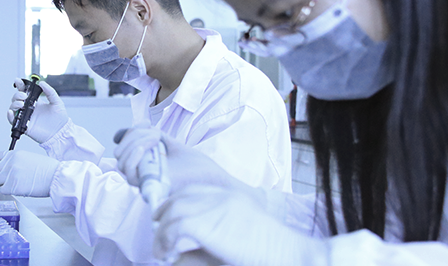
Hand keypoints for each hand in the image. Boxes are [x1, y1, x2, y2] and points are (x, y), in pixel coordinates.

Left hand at [0, 150, 58, 196]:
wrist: (55, 176)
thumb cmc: (48, 169)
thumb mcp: (29, 157)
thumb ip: (16, 161)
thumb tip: (8, 167)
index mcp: (14, 154)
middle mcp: (10, 162)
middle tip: (7, 178)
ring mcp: (9, 174)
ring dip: (3, 184)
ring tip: (14, 184)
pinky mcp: (11, 186)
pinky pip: (2, 190)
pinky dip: (7, 191)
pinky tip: (16, 189)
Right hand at [7, 79, 68, 143]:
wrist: (60, 132)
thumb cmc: (59, 118)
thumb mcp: (56, 102)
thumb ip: (50, 91)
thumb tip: (42, 83)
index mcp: (35, 102)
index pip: (24, 91)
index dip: (20, 85)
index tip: (18, 81)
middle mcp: (29, 108)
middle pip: (16, 98)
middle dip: (17, 94)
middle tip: (24, 96)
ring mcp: (26, 116)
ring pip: (13, 107)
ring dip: (14, 103)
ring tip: (21, 104)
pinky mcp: (24, 126)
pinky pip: (12, 120)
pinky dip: (9, 116)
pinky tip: (11, 112)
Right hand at [113, 128, 248, 192]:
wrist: (209, 177)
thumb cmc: (195, 165)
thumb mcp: (170, 143)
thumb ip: (152, 135)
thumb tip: (137, 126)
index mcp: (144, 163)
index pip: (122, 146)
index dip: (130, 131)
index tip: (147, 123)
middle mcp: (141, 173)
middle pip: (120, 152)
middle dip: (134, 135)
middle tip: (156, 134)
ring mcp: (143, 180)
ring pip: (122, 161)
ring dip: (135, 143)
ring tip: (156, 139)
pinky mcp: (148, 186)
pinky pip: (129, 172)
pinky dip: (134, 155)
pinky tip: (149, 147)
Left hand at [154, 185, 323, 265]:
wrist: (289, 256)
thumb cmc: (267, 254)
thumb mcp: (237, 240)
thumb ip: (211, 237)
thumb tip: (177, 250)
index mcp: (232, 196)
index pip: (193, 191)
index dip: (175, 204)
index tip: (165, 222)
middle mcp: (222, 196)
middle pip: (180, 197)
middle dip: (164, 216)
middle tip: (159, 239)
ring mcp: (216, 207)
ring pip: (173, 211)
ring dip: (162, 233)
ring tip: (162, 252)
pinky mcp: (208, 223)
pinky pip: (174, 227)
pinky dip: (166, 241)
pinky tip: (168, 255)